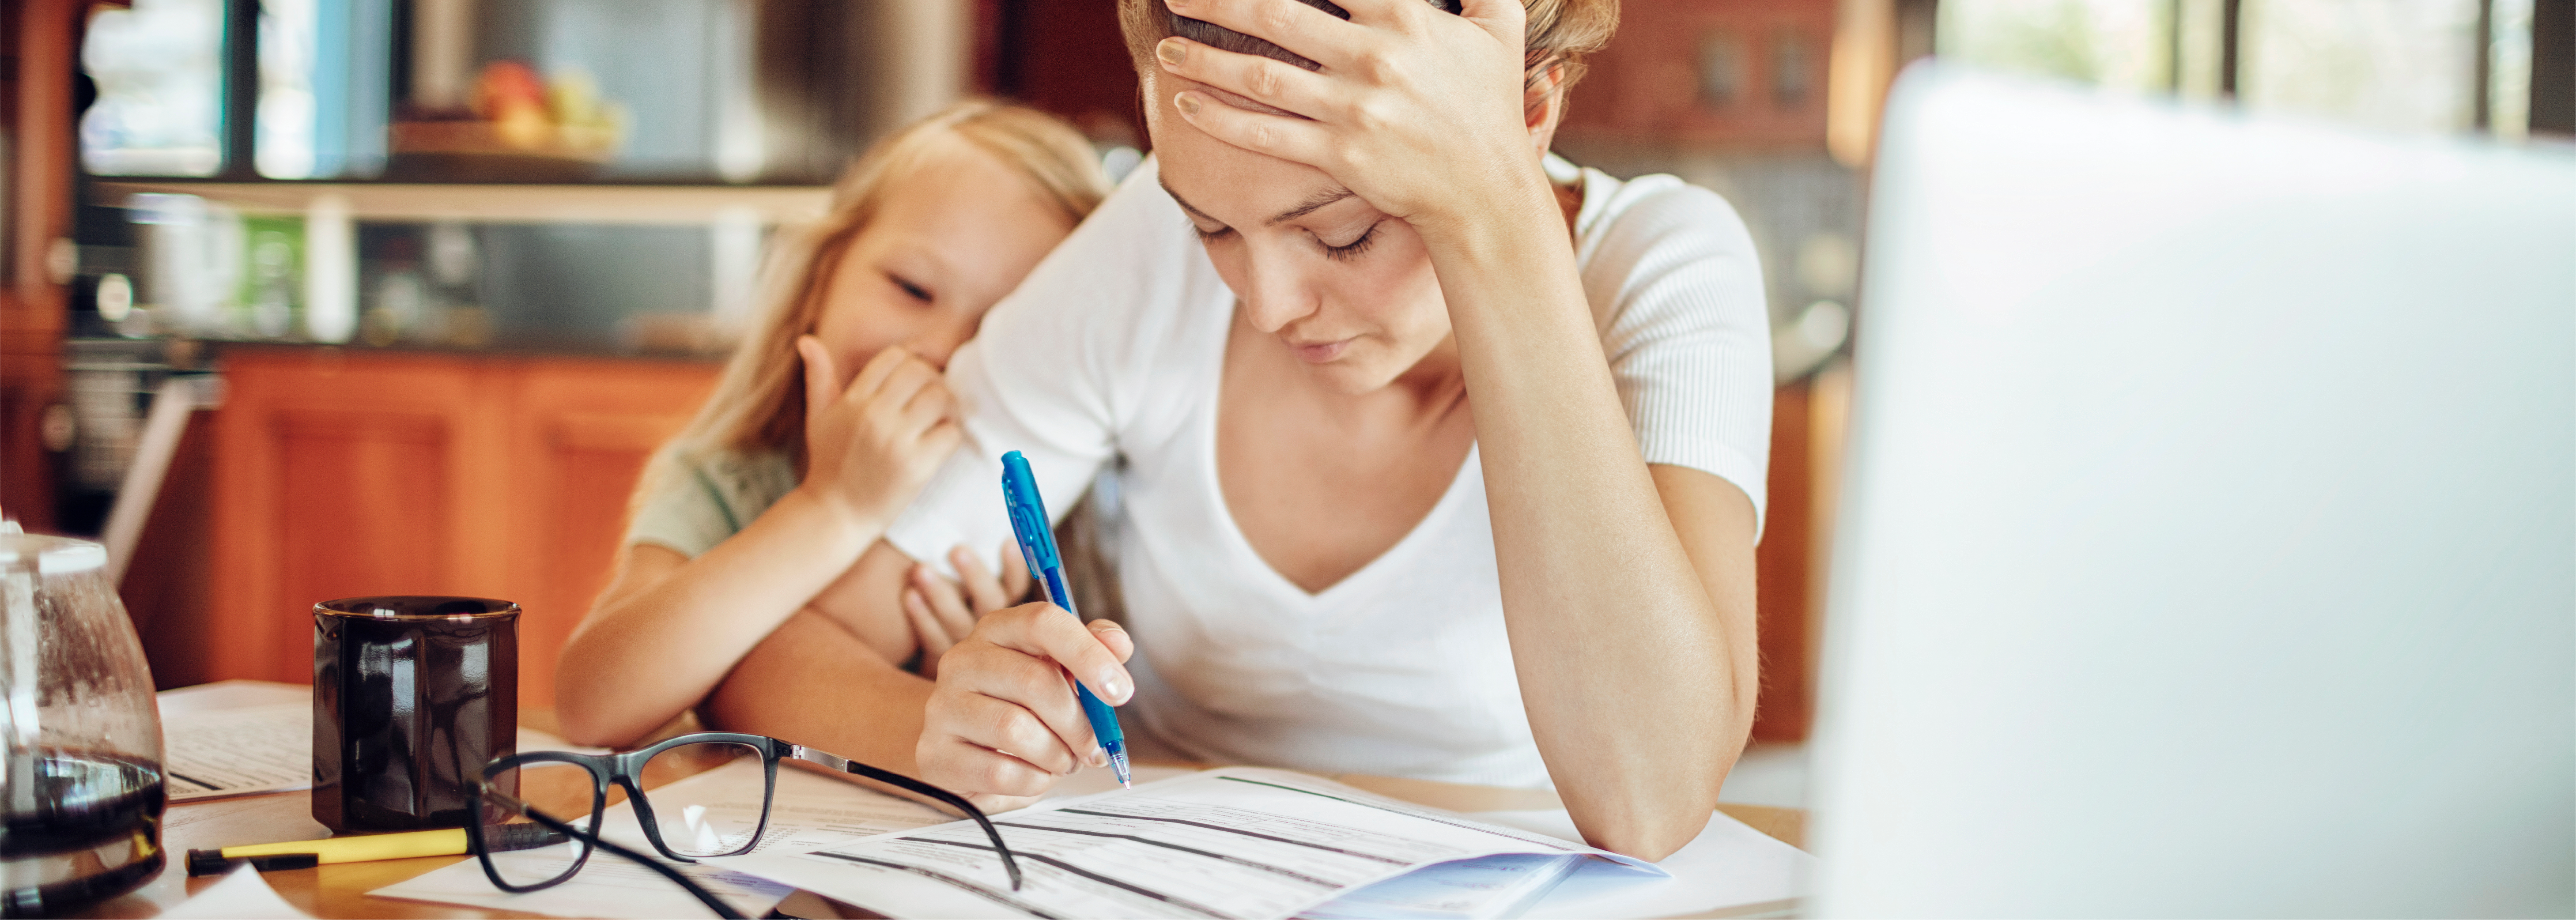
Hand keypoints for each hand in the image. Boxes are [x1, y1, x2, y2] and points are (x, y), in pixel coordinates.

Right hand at [794, 336, 961, 530]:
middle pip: (921, 372)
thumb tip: (807, 340)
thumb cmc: (829, 464)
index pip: (895, 357)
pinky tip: (940, 444)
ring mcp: (896, 440)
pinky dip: (951, 435)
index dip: (911, 364)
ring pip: (940, 398)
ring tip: (941, 419)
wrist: (835, 514)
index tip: (914, 383)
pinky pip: (950, 433)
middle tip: (934, 400)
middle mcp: (873, 415)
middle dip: (933, 382)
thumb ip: (819, 377)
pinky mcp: (916, 466)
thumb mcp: (818, 418)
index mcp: (853, 400)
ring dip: (948, 407)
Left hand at [903, 543, 1034, 679]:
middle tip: (957, 550)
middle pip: (989, 605)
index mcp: (1017, 621)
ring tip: (921, 570)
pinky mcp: (946, 667)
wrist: (969, 699)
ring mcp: (970, 653)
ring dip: (940, 594)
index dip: (1014, 567)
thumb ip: (1001, 587)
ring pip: (959, 622)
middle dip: (973, 575)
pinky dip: (922, 618)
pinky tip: (910, 597)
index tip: (1007, 542)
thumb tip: (1009, 539)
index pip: (1018, 590)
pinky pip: (935, 640)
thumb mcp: (995, 611)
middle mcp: (997, 638)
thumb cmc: (983, 643)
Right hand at [917, 604, 1135, 806]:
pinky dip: (1034, 781)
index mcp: (998, 629)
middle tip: (1095, 747)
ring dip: (1058, 755)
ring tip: (1063, 760)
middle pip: (1035, 682)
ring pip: (1017, 729)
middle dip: (1080, 723)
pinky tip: (1037, 774)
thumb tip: (1118, 643)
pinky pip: (1000, 772)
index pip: (1043, 622)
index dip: (1088, 654)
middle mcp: (962, 660)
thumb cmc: (1023, 705)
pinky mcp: (935, 755)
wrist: (966, 747)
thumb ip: (1093, 651)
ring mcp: (943, 707)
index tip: (1121, 692)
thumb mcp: (1060, 672)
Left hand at [1152, 0, 1548, 227]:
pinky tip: (1185, 104)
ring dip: (1204, 59)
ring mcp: (1352, 109)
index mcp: (1404, 17)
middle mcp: (1373, 57)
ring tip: (1166, 48)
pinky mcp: (1337, 154)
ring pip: (1259, 75)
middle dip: (1217, 0)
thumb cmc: (1489, 104)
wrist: (1487, 190)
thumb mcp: (1500, 27)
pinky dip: (1219, 119)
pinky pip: (1264, 133)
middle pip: (1275, 14)